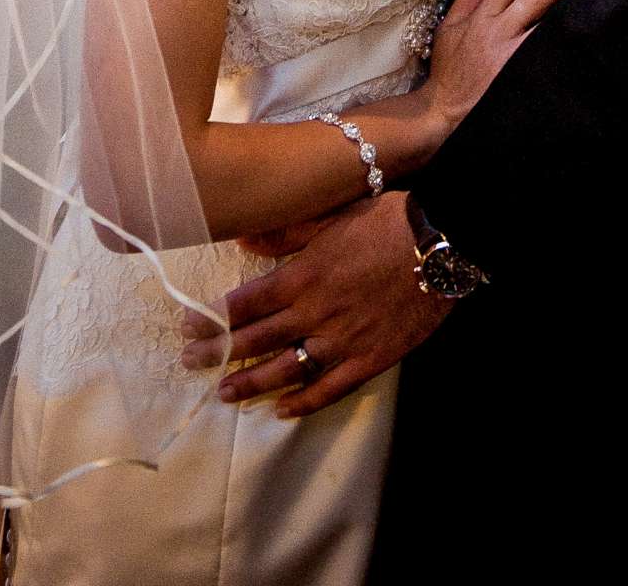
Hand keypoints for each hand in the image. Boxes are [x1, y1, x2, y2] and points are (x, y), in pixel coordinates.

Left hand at [181, 193, 447, 417]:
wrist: (440, 243)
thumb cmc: (385, 220)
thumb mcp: (331, 215)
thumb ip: (286, 231)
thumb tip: (242, 239)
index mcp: (301, 275)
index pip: (245, 303)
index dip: (213, 317)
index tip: (187, 327)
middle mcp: (313, 312)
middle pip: (256, 339)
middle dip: (219, 352)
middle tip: (189, 362)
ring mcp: (340, 341)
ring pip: (285, 369)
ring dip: (251, 382)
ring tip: (225, 392)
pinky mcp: (368, 360)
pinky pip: (329, 389)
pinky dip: (303, 403)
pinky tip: (282, 412)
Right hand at [425, 0, 601, 134]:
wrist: (445, 111)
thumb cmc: (450, 68)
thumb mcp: (449, 27)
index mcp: (483, 15)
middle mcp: (500, 31)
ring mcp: (513, 56)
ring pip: (548, 23)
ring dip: (575, 4)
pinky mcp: (523, 76)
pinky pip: (548, 53)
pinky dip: (566, 40)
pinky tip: (589, 30)